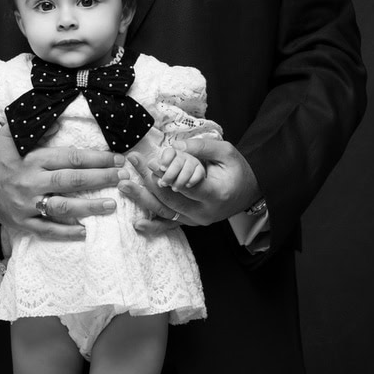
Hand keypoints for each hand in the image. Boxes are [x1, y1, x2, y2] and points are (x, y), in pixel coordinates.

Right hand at [0, 123, 122, 240]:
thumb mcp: (10, 136)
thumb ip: (35, 128)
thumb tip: (59, 124)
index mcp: (32, 159)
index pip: (70, 158)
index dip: (96, 158)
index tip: (117, 159)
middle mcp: (31, 182)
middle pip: (72, 181)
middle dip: (100, 179)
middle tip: (123, 178)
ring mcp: (27, 205)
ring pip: (63, 207)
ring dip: (89, 207)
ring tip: (111, 205)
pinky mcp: (22, 222)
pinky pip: (47, 229)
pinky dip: (66, 232)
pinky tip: (85, 231)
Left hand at [117, 136, 259, 234]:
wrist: (249, 191)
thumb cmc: (237, 169)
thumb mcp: (226, 152)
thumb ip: (202, 148)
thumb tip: (175, 147)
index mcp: (216, 194)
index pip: (186, 185)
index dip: (166, 174)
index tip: (150, 162)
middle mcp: (205, 212)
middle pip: (171, 198)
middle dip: (148, 180)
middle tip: (132, 164)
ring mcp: (196, 220)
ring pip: (166, 211)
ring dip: (143, 198)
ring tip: (124, 185)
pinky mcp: (190, 222)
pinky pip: (170, 225)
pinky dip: (154, 226)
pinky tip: (137, 224)